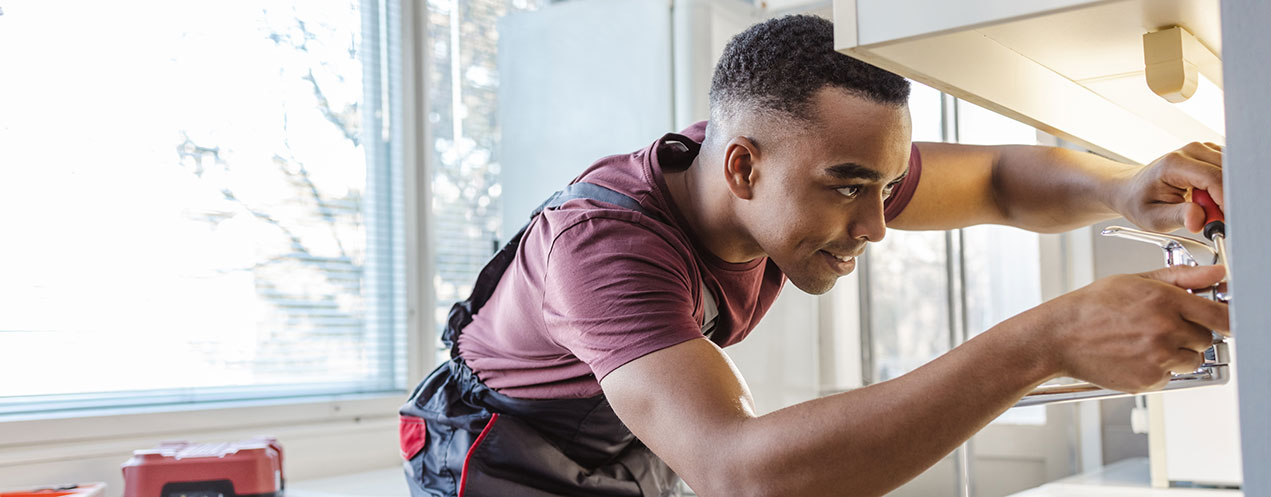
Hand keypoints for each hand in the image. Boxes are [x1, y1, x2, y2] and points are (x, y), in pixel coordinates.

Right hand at [1039, 265, 1228, 393]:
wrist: (1058, 337)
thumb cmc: (1091, 307)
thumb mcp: (1135, 281)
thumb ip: (1182, 277)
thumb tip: (1217, 275)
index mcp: (1165, 301)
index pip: (1220, 315)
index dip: (1227, 319)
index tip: (1225, 320)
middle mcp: (1165, 330)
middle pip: (1206, 339)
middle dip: (1190, 335)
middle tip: (1162, 328)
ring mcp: (1158, 358)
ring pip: (1190, 360)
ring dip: (1176, 354)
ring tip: (1144, 343)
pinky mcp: (1148, 380)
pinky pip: (1169, 377)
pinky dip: (1157, 369)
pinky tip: (1133, 356)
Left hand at [1114, 142, 1223, 232]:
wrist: (1131, 189)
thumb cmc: (1139, 202)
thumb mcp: (1153, 217)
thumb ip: (1178, 217)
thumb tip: (1198, 220)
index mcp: (1174, 164)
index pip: (1213, 178)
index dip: (1225, 201)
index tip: (1226, 220)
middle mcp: (1191, 151)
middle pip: (1228, 173)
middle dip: (1228, 198)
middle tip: (1214, 218)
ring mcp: (1202, 150)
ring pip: (1234, 172)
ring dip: (1228, 193)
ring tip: (1206, 207)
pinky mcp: (1210, 154)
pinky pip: (1230, 171)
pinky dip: (1226, 188)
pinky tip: (1209, 198)